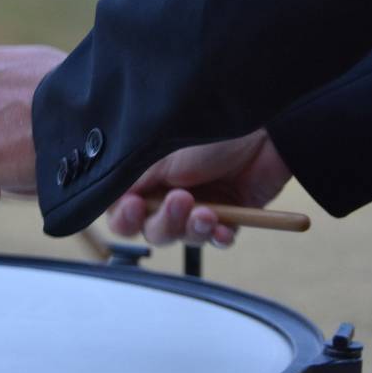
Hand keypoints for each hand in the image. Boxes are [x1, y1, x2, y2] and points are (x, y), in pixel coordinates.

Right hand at [109, 129, 290, 246]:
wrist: (264, 133)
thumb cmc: (211, 132)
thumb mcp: (160, 153)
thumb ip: (131, 181)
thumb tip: (107, 201)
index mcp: (147, 176)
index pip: (121, 211)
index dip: (125, 217)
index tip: (135, 207)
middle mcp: (168, 193)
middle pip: (151, 230)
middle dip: (164, 223)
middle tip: (180, 201)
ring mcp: (200, 205)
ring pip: (183, 239)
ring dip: (192, 229)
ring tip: (208, 213)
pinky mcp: (229, 215)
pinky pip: (216, 240)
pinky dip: (218, 236)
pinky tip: (223, 227)